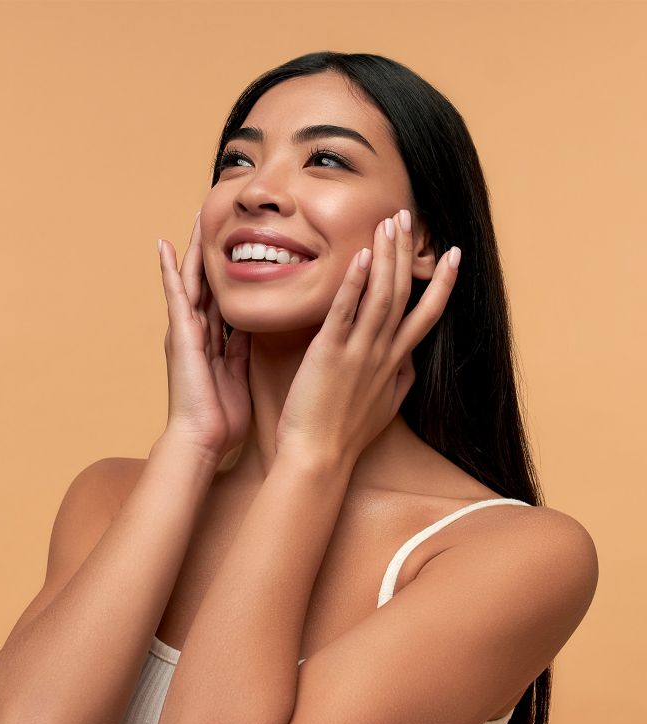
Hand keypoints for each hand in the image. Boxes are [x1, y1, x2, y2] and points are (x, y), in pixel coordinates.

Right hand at [157, 214, 251, 460]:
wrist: (202, 439)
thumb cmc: (221, 417)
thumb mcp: (238, 375)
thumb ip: (240, 351)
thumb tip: (250, 329)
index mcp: (212, 341)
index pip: (222, 298)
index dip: (229, 272)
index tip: (238, 247)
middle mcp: (196, 331)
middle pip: (205, 282)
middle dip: (210, 252)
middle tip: (215, 219)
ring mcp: (185, 331)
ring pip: (191, 280)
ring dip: (193, 249)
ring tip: (195, 218)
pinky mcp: (179, 334)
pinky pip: (175, 295)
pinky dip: (169, 270)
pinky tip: (165, 246)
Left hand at [274, 212, 459, 466]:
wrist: (319, 458)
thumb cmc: (345, 434)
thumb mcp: (385, 407)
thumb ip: (399, 380)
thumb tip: (409, 363)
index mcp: (395, 363)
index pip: (426, 316)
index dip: (442, 284)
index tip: (453, 254)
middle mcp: (383, 353)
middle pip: (403, 295)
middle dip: (408, 254)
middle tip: (408, 217)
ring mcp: (359, 352)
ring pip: (381, 296)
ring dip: (387, 257)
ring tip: (389, 224)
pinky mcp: (330, 354)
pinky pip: (346, 312)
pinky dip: (355, 283)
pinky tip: (361, 256)